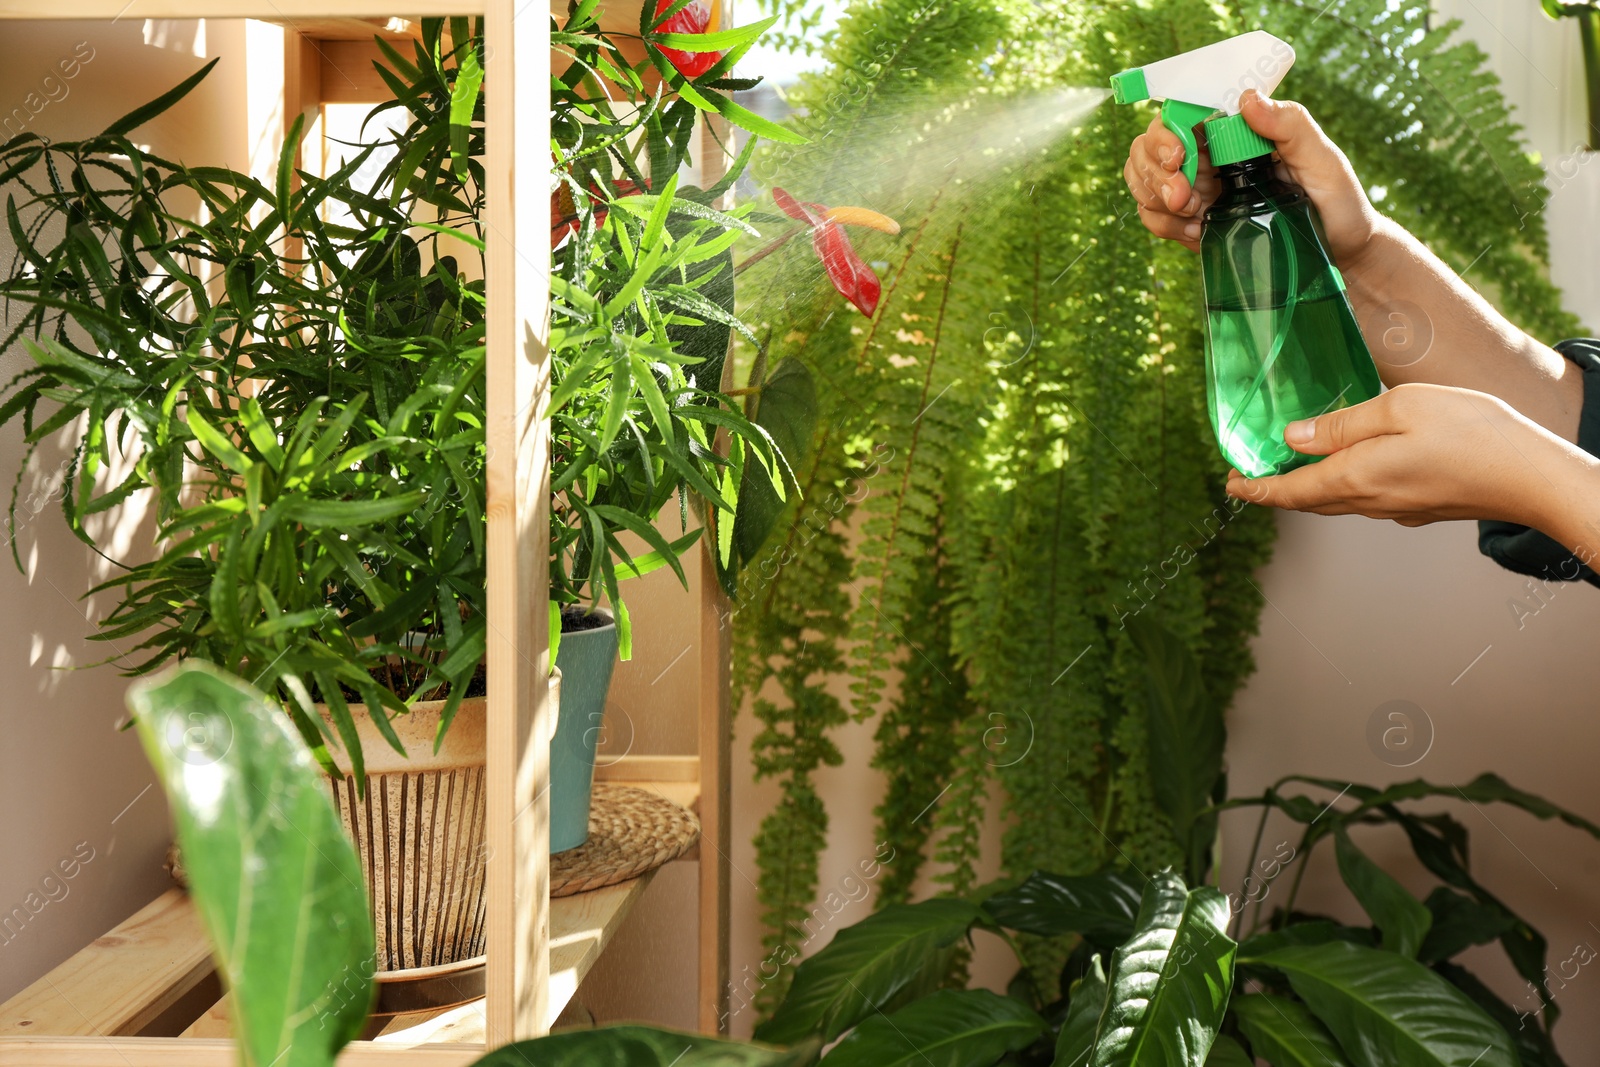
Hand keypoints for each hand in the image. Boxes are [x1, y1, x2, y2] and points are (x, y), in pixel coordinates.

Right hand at [1121, 89, 1381, 262]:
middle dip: (1155, 172)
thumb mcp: (1324, 161)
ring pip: (1144, 179)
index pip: (1184, 115)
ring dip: (1155, 198)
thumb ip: (1291, 126)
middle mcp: (1212, 155)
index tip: (1178, 157)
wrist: (1338, 257)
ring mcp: (1198, 188)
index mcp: (1238, 132)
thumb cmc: (1338, 204)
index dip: (1168, 132)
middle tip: (1183, 199)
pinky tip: (1195, 232)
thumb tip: (1247, 99)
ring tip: (1194, 217)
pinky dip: (1162, 224)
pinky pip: (1153, 215)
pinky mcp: (1192, 221)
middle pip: (1150, 146)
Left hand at [1224, 383, 1586, 529]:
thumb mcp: (1398, 407)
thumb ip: (1342, 423)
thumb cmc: (1472, 432)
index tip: (1229, 483)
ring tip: (1288, 470)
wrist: (1534, 476)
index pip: (1288, 492)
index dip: (1254, 489)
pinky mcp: (1421, 508)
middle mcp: (1370, 502)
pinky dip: (1342, 485)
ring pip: (1337, 501)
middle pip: (1309, 500)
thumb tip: (1293, 437)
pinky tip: (1347, 467)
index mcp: (1355, 478)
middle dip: (1275, 489)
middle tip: (1248, 476)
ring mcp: (1397, 510)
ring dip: (1307, 489)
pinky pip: (1366, 499)